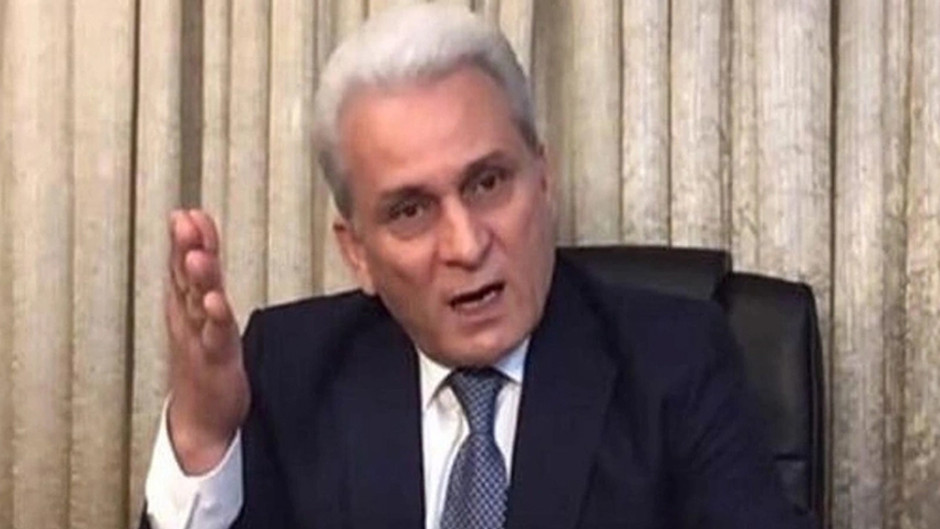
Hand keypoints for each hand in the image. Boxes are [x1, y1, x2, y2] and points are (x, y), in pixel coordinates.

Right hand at [165, 209, 249, 473]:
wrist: (198, 420)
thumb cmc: (202, 363)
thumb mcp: (203, 317)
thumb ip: (205, 284)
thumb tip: (203, 252)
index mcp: (187, 306)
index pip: (184, 266)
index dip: (187, 240)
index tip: (190, 212)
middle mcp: (189, 319)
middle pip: (186, 278)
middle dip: (186, 248)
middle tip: (185, 221)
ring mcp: (199, 339)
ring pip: (198, 303)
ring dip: (198, 278)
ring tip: (197, 255)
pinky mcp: (214, 361)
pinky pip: (214, 336)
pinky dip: (215, 317)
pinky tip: (215, 300)